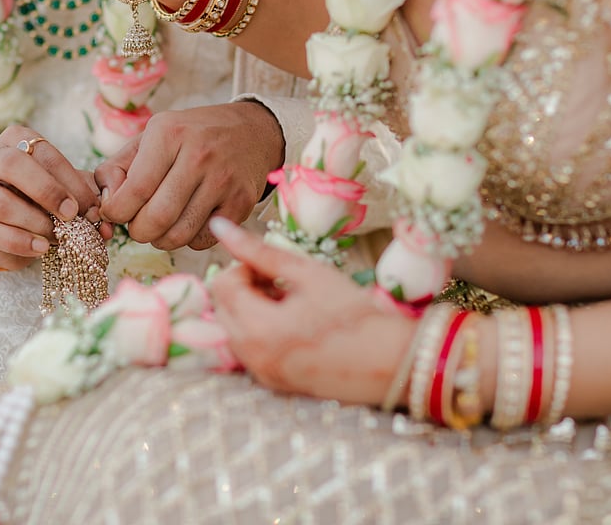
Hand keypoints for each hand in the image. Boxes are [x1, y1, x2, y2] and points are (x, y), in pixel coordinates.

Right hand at [0, 125, 109, 270]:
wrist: (13, 226)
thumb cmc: (44, 198)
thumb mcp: (67, 189)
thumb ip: (87, 197)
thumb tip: (107, 224)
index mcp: (16, 140)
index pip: (42, 152)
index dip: (69, 180)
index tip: (91, 206)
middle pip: (12, 165)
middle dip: (47, 191)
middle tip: (71, 215)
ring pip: (0, 202)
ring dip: (35, 222)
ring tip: (58, 236)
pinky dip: (20, 242)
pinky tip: (41, 248)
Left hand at [94, 102, 284, 251]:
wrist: (252, 132)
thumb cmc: (189, 137)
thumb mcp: (149, 137)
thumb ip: (116, 168)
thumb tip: (105, 205)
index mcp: (170, 134)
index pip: (134, 191)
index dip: (116, 212)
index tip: (115, 212)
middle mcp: (199, 156)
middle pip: (156, 219)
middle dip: (137, 231)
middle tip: (138, 224)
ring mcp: (224, 181)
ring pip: (179, 235)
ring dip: (160, 239)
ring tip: (160, 224)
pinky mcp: (242, 202)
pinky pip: (202, 240)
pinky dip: (188, 239)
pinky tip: (188, 220)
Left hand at [208, 218, 414, 405]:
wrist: (391, 362)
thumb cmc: (353, 312)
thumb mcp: (306, 273)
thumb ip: (259, 251)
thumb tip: (220, 227)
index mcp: (257, 328)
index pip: (222, 285)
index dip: (244, 267)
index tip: (274, 267)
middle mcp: (251, 357)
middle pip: (223, 308)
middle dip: (244, 288)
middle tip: (281, 281)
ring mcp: (261, 374)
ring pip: (233, 331)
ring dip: (252, 310)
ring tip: (291, 301)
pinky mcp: (274, 384)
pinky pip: (250, 351)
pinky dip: (262, 333)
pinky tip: (295, 324)